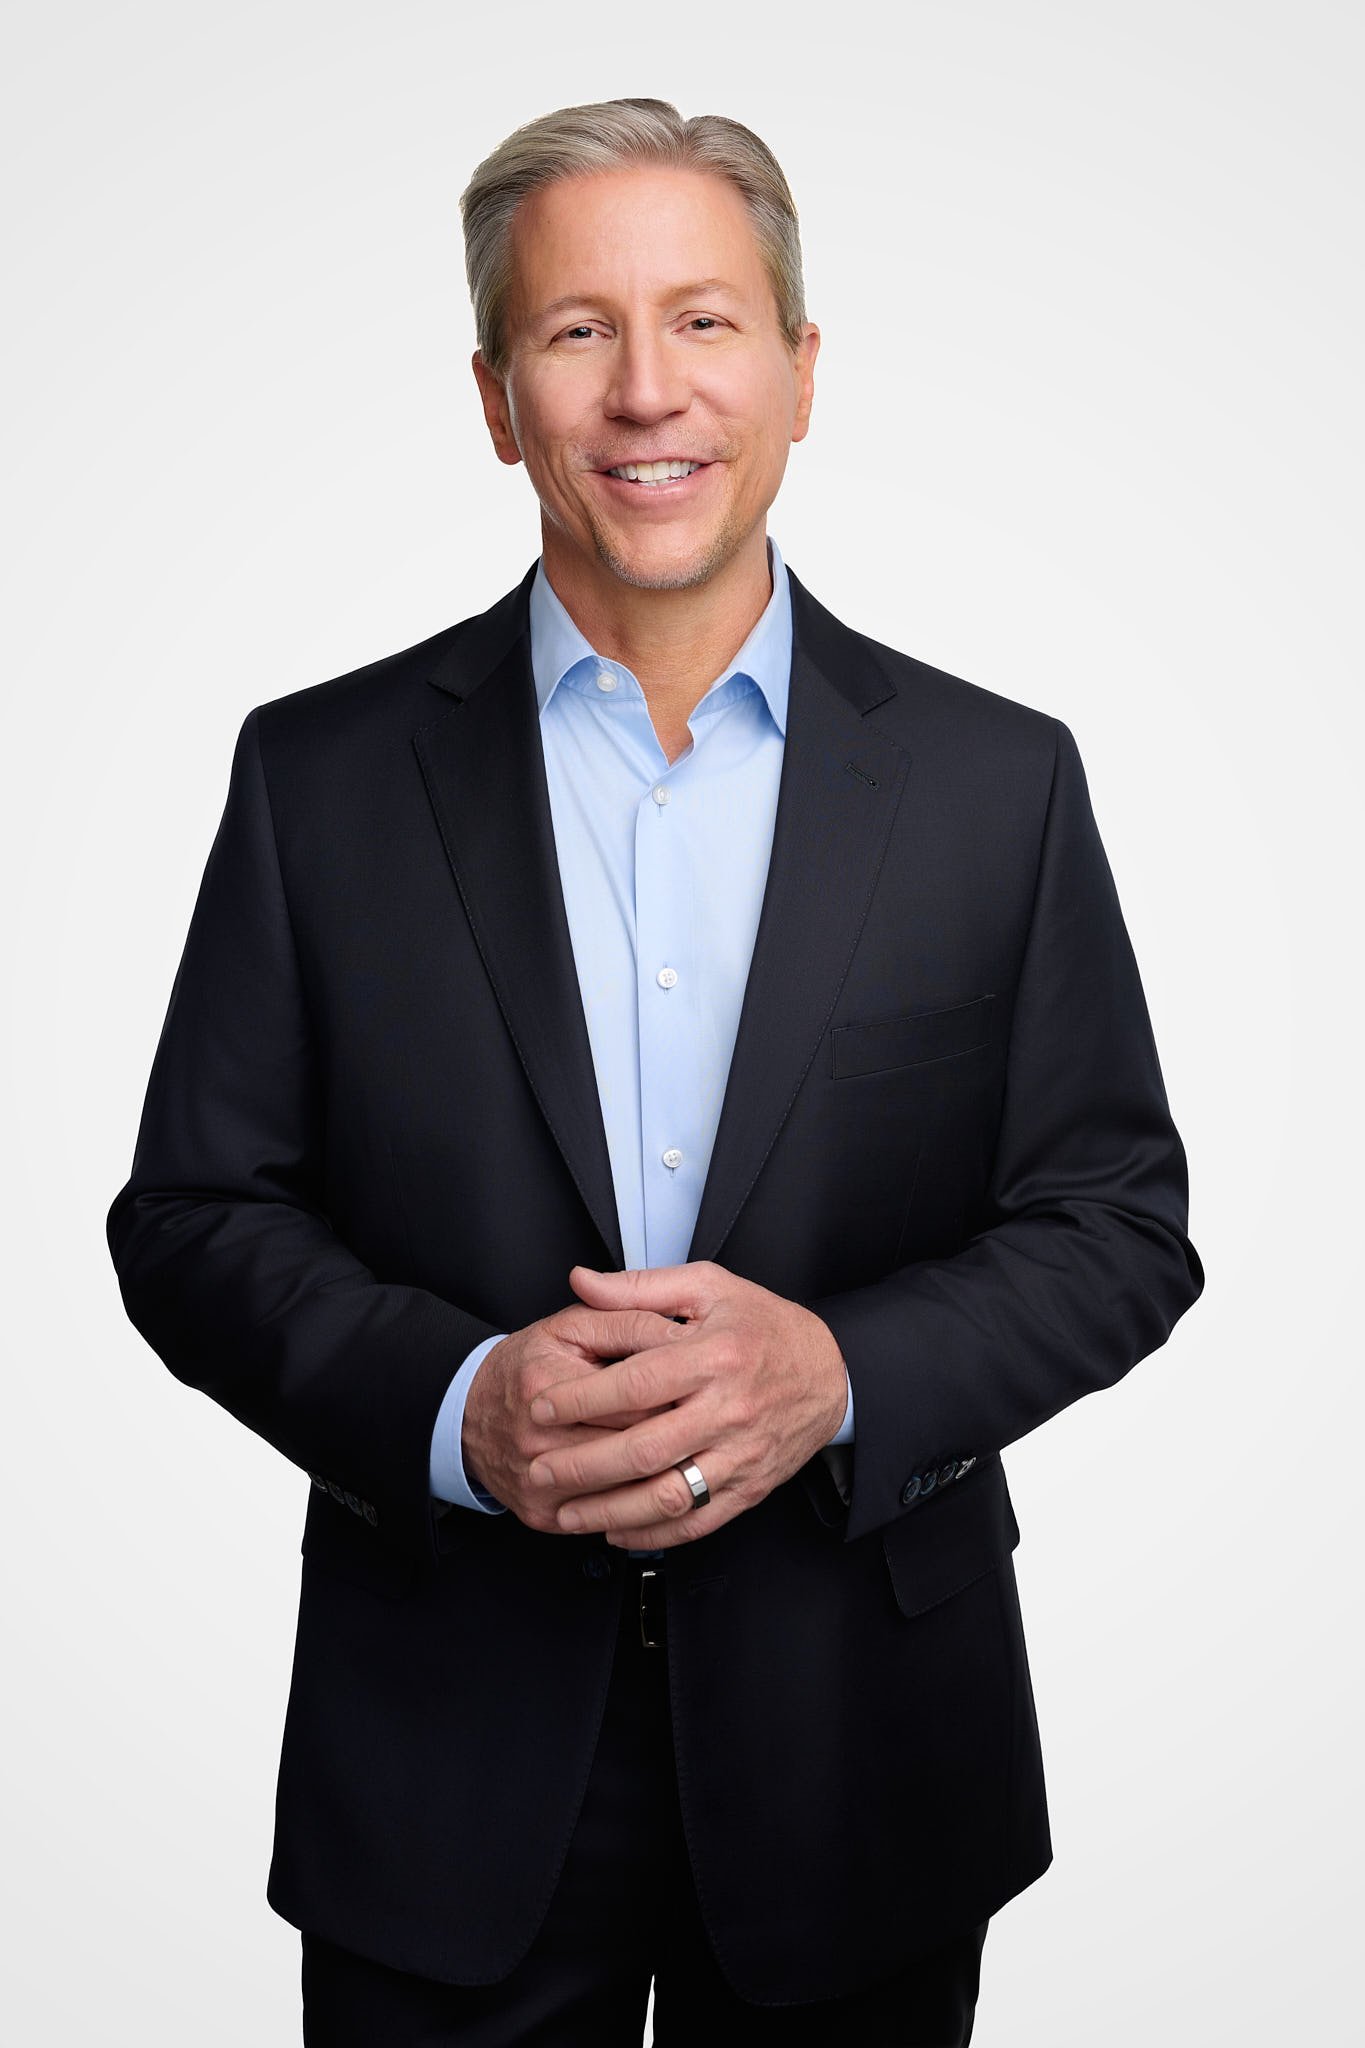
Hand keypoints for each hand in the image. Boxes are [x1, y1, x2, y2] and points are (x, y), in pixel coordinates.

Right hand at [461, 1303, 686, 1532]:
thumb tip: (682, 1334)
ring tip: (690, 1453)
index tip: (705, 1388)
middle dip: (680, 1437)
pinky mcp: (544, 1516)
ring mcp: (540, 1486)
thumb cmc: (526, 1367)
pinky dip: (639, 1504)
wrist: (469, 1418)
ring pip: (628, 1491)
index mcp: (546, 1385)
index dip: (680, 1393)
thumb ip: (627, 1321)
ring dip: (666, 1475)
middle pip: (635, 1449)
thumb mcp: (571, 1327)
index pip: (635, 1397)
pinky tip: (659, 1484)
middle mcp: (538, 1441)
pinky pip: (608, 1518)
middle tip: (706, 1424)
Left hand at [524, 1261, 847, 1548]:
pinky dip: (652, 1533)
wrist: (830, 1372)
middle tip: (539, 1469)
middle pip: (645, 1449)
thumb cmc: (763, 1326)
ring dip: (610, 1511)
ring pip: (668, 1496)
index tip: (541, 1407)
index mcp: (714, 1356)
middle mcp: (729, 1410)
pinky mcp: (748, 1487)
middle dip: (583, 1466)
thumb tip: (580, 1280)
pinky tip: (616, 1530)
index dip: (583, 1399)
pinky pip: (696, 1521)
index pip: (637, 1384)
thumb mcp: (708, 1287)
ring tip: (567, 1512)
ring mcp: (740, 1455)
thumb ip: (639, 1287)